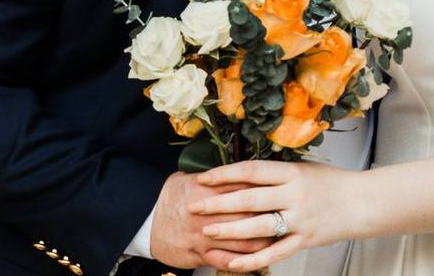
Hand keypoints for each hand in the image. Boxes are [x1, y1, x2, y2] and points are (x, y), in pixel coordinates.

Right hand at [151, 172, 275, 269]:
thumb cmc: (172, 196)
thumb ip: (220, 178)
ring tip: (279, 237)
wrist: (144, 220)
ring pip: (247, 242)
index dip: (270, 191)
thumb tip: (246, 172)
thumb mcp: (191, 178)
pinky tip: (258, 259)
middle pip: (254, 216)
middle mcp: (212, 213)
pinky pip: (228, 261)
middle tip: (289, 215)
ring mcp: (207, 236)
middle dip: (275, 217)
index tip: (284, 192)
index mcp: (213, 189)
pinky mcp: (200, 254)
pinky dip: (246, 262)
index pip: (250, 189)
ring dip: (266, 241)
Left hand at [189, 161, 361, 272]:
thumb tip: (241, 174)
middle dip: (219, 203)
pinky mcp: (304, 240)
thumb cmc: (332, 182)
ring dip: (230, 230)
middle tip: (195, 206)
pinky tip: (232, 263)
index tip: (203, 179)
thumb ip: (276, 173)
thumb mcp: (304, 168)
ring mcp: (300, 220)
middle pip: (250, 199)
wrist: (363, 201)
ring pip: (259, 227)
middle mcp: (295, 195)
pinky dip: (252, 260)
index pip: (252, 171)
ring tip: (207, 232)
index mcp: (293, 173)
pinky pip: (274, 253)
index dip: (225, 174)